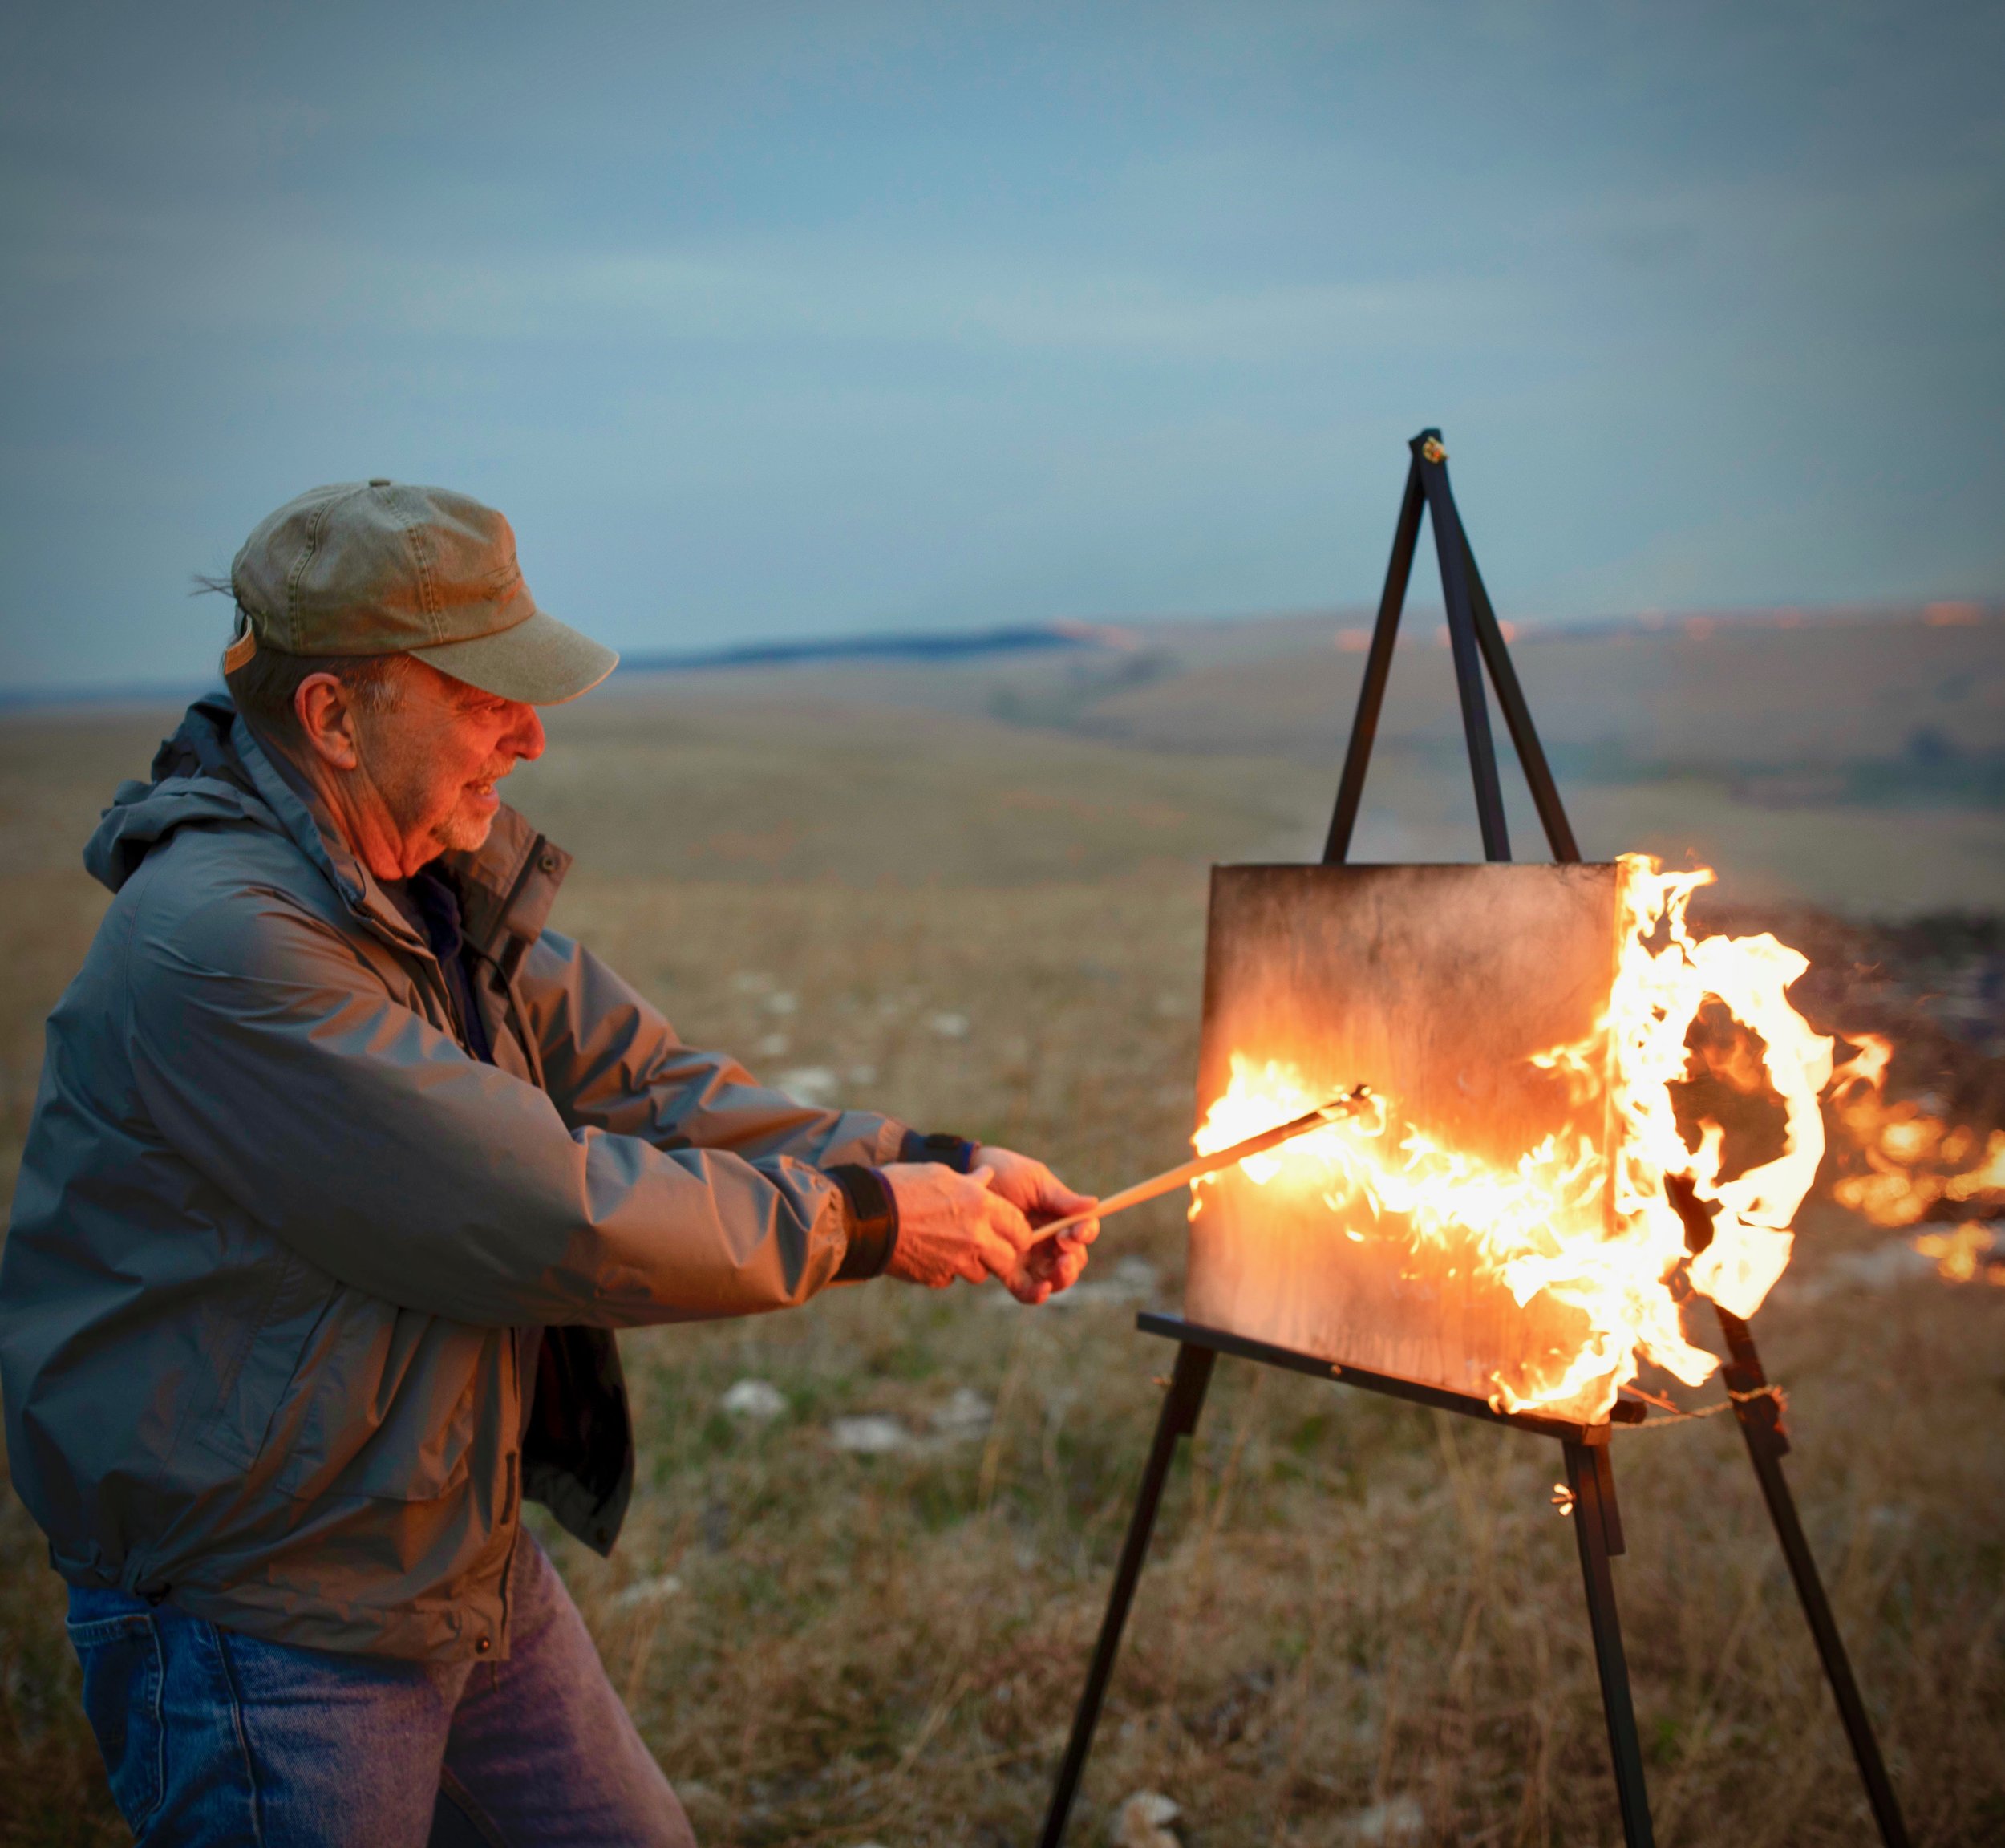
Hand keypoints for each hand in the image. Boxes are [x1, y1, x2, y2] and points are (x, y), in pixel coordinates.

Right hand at [881, 1164, 1033, 1293]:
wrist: (866, 1216)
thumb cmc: (902, 1186)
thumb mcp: (941, 1174)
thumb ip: (971, 1181)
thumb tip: (987, 1176)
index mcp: (981, 1206)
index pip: (1020, 1228)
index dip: (1018, 1231)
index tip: (1012, 1231)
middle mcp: (976, 1237)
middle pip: (1008, 1258)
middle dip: (1002, 1254)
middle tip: (990, 1246)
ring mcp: (957, 1261)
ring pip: (981, 1274)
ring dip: (974, 1264)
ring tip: (954, 1246)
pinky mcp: (937, 1278)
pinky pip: (951, 1278)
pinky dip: (947, 1270)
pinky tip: (931, 1254)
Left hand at [973, 1145, 1099, 1304]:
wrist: (967, 1176)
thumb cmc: (1004, 1172)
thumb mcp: (1035, 1181)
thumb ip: (1061, 1199)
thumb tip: (1093, 1204)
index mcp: (1058, 1217)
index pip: (1081, 1231)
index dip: (1085, 1233)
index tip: (1077, 1230)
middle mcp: (1047, 1240)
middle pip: (1073, 1260)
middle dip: (1074, 1259)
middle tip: (1064, 1250)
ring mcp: (1028, 1256)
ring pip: (1054, 1278)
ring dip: (1062, 1277)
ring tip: (1059, 1266)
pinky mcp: (1007, 1269)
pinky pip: (1026, 1289)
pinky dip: (1037, 1294)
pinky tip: (1042, 1289)